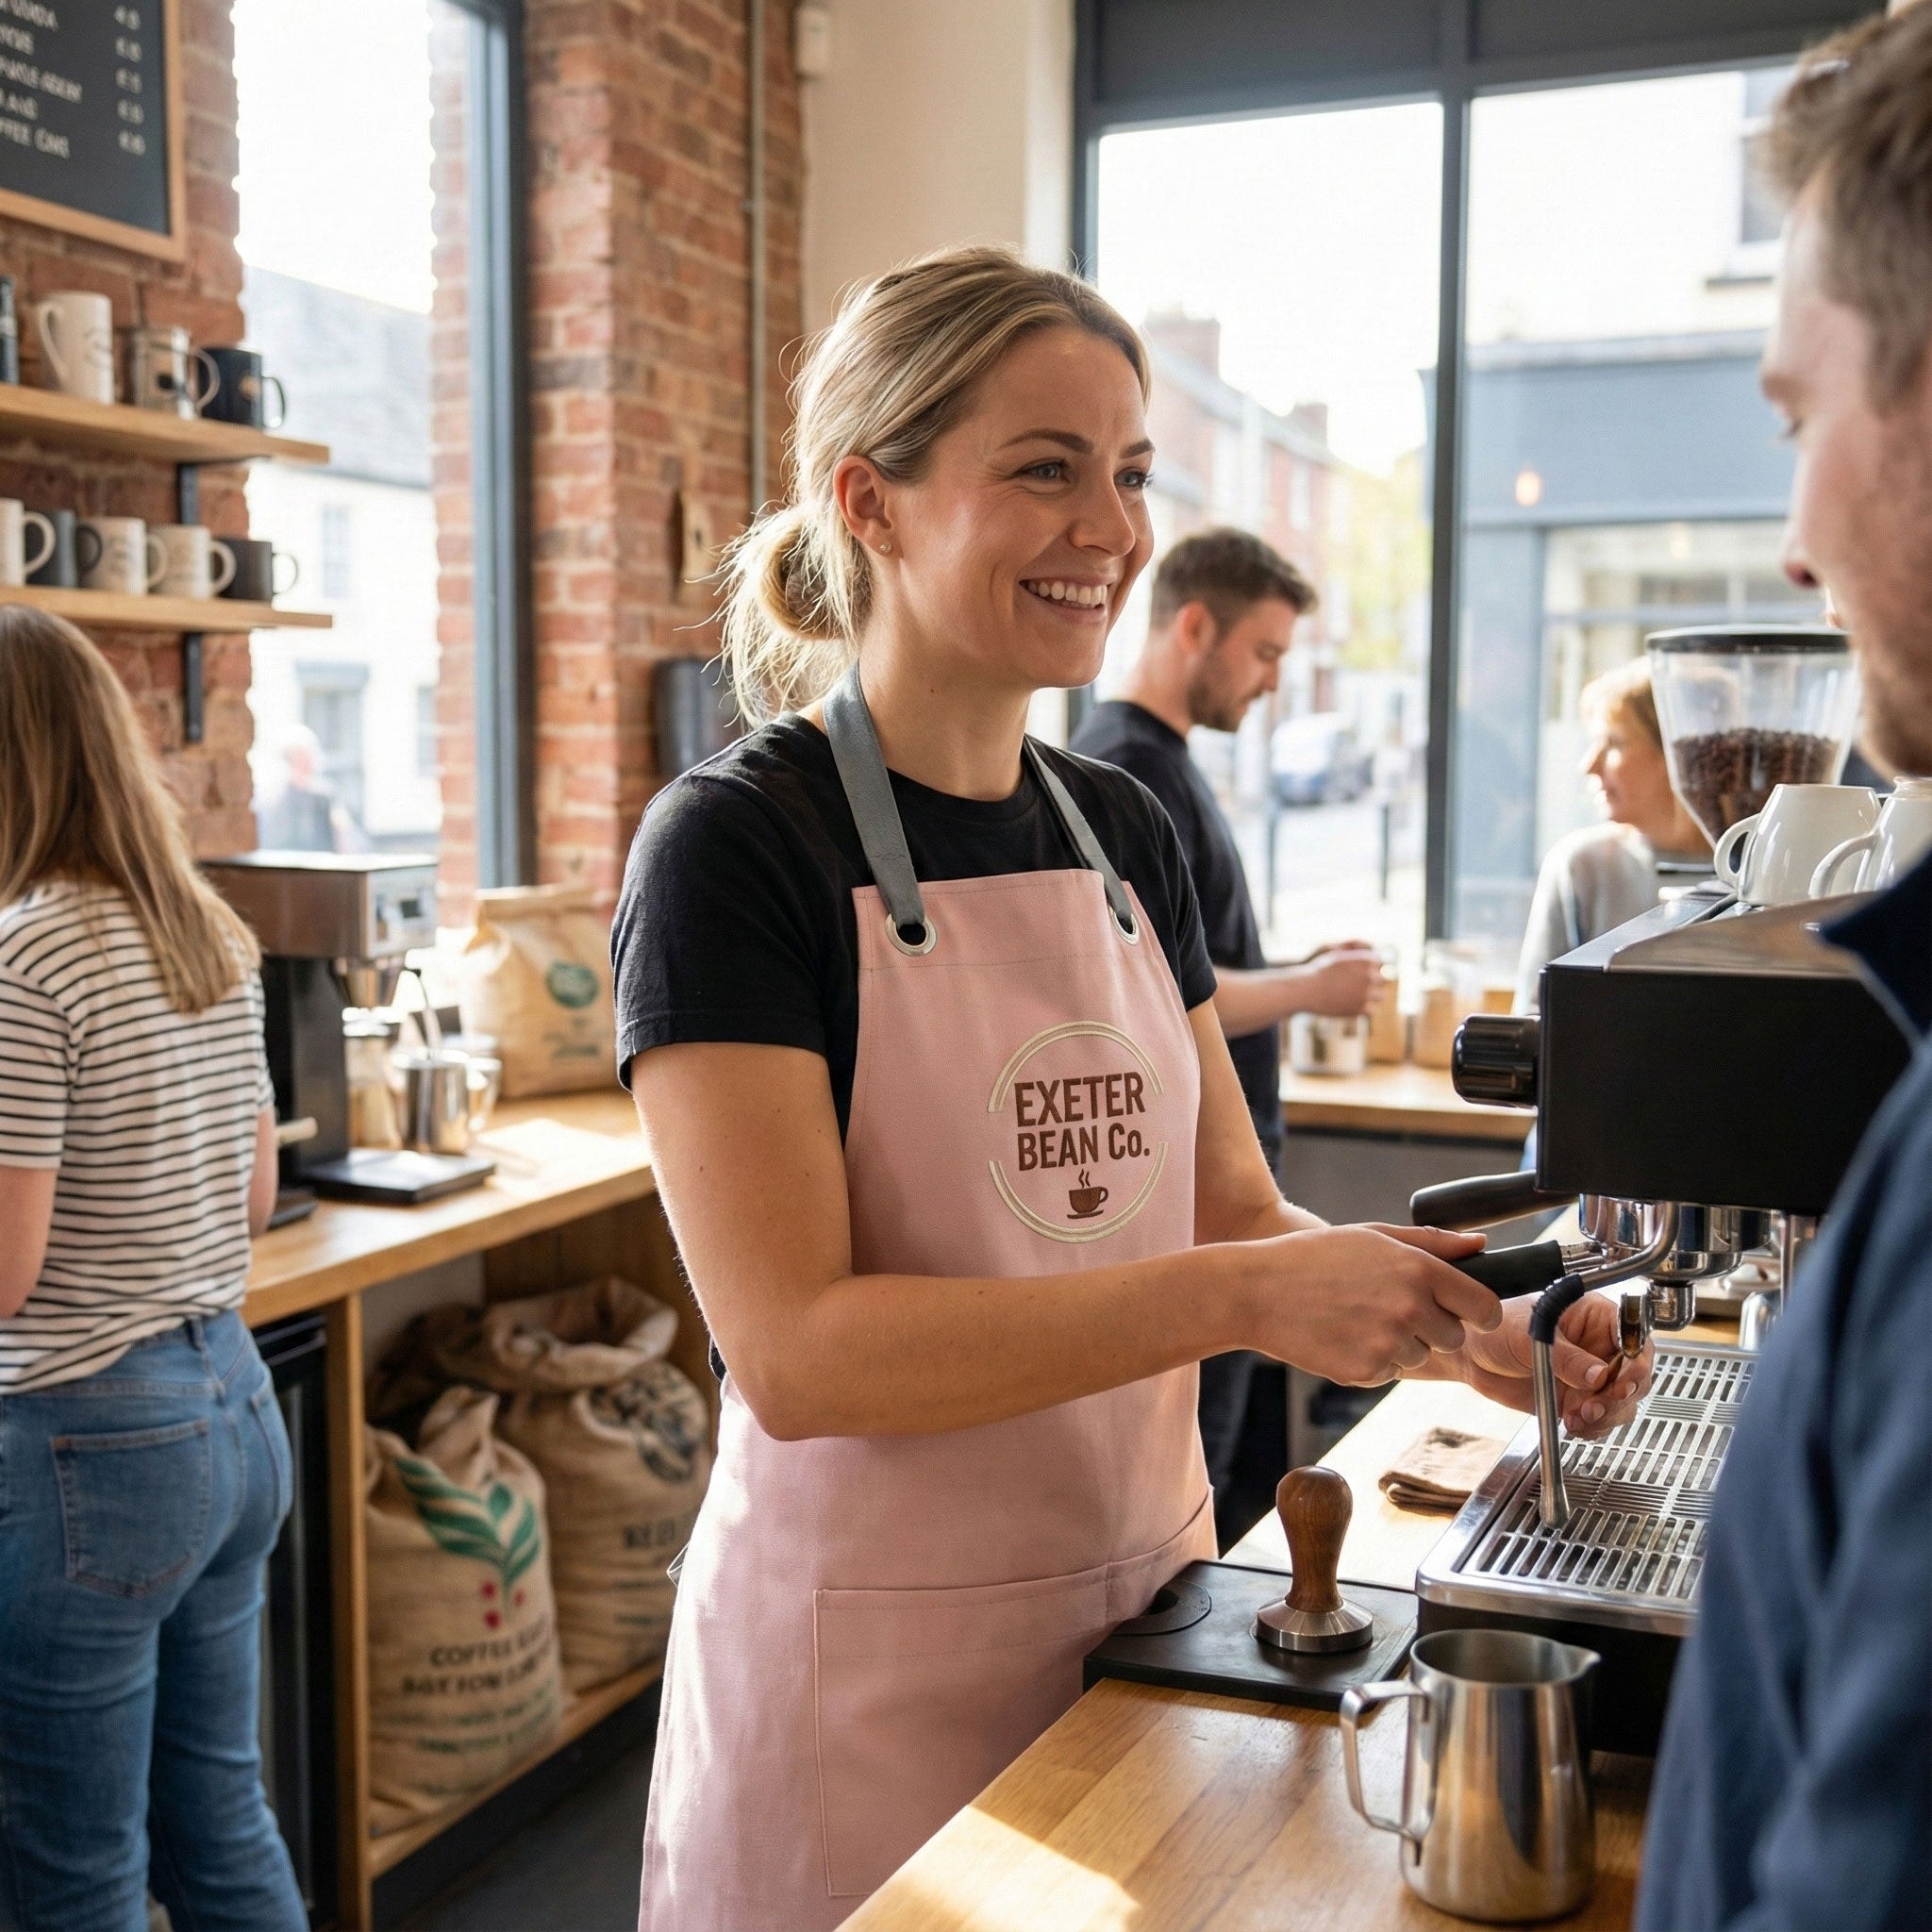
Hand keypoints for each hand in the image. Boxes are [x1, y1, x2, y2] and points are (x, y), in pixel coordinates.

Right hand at [1242, 1222, 1499, 1384]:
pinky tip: (1342, 1335)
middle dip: (1432, 1327)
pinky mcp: (1367, 1371)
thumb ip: (1434, 1243)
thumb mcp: (1373, 1236)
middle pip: (1453, 1336)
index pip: (1483, 1306)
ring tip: (1357, 1317)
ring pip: (1420, 1356)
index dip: (1480, 1311)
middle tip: (1389, 1307)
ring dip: (1399, 1344)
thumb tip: (1481, 1245)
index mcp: (1418, 1269)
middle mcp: (1410, 1308)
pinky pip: (1388, 1372)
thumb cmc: (1312, 1258)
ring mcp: (1389, 1343)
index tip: (1470, 1313)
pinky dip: (1372, 1359)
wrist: (1256, 1291)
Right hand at [1289, 945, 1382, 1017]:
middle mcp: (1369, 977)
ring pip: (1381, 996)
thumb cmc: (1318, 969)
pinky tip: (1351, 1005)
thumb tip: (1372, 949)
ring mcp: (1366, 994)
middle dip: (1374, 980)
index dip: (1375, 966)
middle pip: (1384, 979)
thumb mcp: (1335, 951)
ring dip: (1371, 995)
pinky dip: (1363, 1008)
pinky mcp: (1360, 1010)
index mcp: (1366, 960)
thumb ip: (1355, 948)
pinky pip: (1371, 1010)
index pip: (1383, 963)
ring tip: (1356, 995)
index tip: (1366, 971)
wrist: (1305, 990)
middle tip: (1361, 983)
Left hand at [1441, 1291, 1651, 1436]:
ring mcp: (1591, 1375)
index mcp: (1593, 1315)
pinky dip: (1593, 1427)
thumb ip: (1565, 1357)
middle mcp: (1599, 1345)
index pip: (1633, 1335)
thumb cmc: (1495, 1329)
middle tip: (1595, 1404)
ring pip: (1624, 1401)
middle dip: (1620, 1395)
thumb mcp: (1528, 1336)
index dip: (1637, 1359)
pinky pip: (1603, 1419)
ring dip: (1607, 1414)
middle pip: (1636, 1373)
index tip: (1623, 1380)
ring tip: (1579, 1416)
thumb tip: (1598, 1375)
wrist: (1470, 1357)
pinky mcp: (1580, 1399)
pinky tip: (1573, 1423)